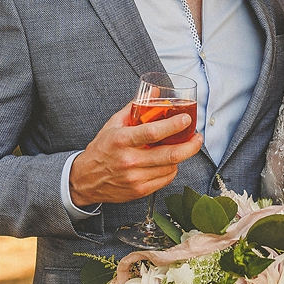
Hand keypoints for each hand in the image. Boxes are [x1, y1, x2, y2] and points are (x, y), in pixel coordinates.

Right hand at [68, 104, 202, 206]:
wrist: (85, 180)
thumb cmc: (101, 149)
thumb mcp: (113, 124)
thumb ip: (135, 107)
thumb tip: (154, 93)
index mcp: (122, 140)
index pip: (153, 132)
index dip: (174, 125)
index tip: (186, 119)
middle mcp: (130, 160)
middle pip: (170, 155)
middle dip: (191, 146)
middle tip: (197, 137)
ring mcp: (135, 178)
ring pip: (171, 167)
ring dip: (181, 156)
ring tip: (183, 147)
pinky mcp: (140, 190)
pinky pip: (166, 179)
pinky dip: (172, 169)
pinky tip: (169, 162)